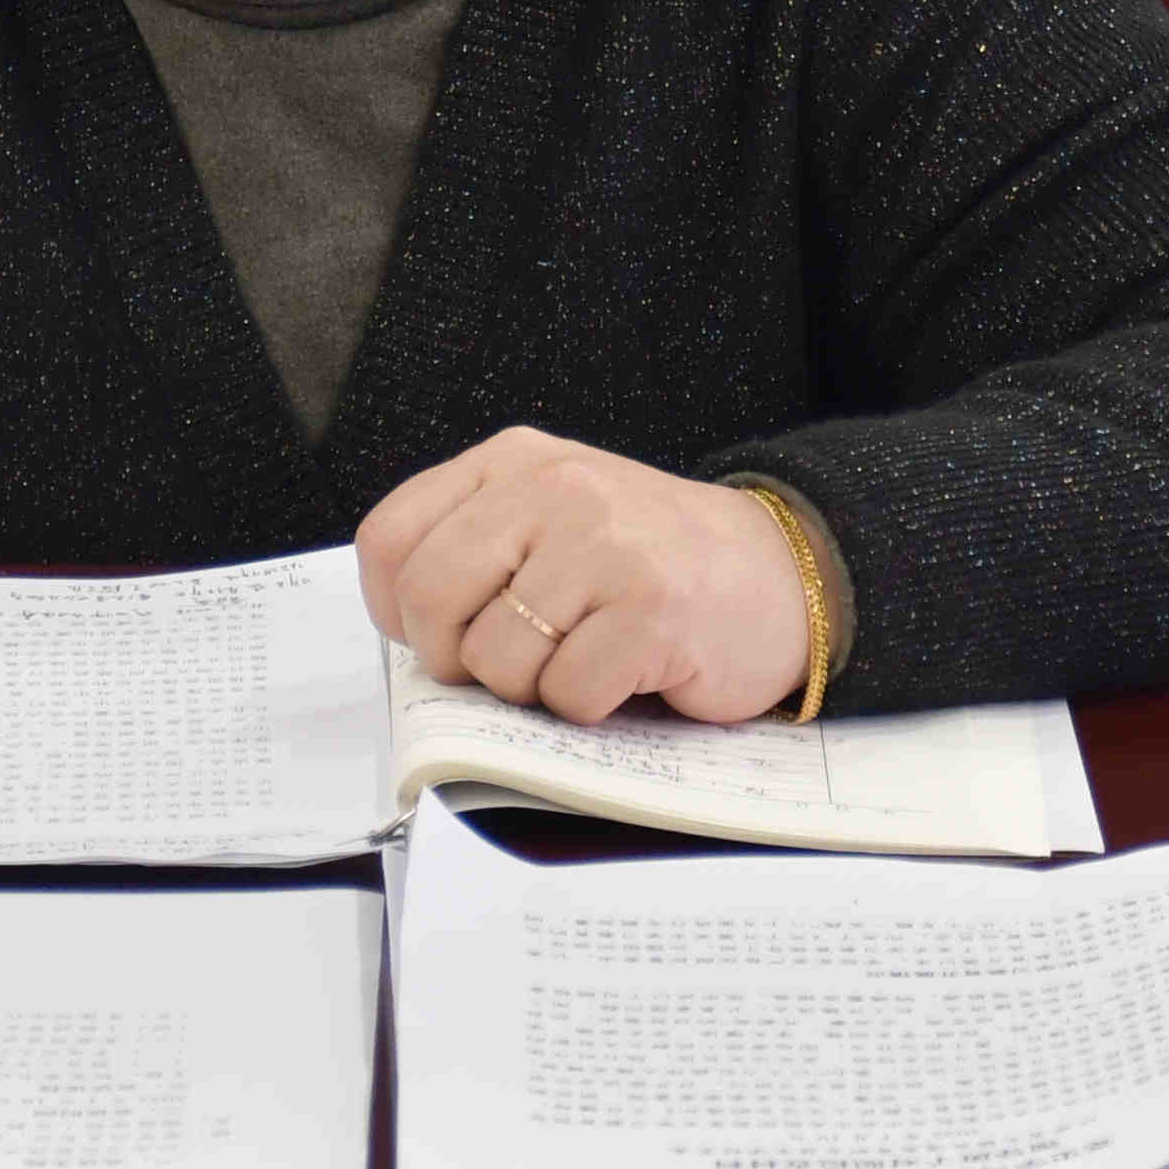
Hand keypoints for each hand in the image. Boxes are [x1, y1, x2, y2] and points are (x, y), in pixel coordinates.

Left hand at [355, 426, 811, 724]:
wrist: (777, 574)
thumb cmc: (648, 564)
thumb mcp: (549, 522)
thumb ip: (474, 550)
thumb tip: (407, 631)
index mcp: (514, 463)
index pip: (391, 539)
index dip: (398, 612)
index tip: (441, 636)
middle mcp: (556, 488)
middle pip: (431, 599)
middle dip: (458, 659)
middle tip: (514, 662)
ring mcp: (606, 545)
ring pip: (497, 658)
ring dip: (534, 687)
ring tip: (586, 655)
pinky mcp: (652, 609)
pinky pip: (568, 692)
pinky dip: (590, 705)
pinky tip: (627, 672)